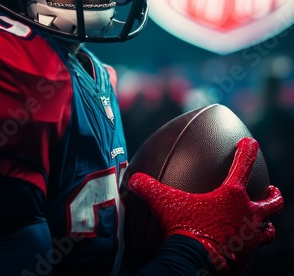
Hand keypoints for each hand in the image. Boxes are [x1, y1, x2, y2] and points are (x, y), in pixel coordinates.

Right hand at [128, 137, 283, 272]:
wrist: (195, 264)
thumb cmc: (185, 229)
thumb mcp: (165, 203)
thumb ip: (149, 188)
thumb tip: (133, 179)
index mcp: (232, 196)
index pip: (243, 165)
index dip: (248, 151)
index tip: (251, 143)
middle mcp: (248, 215)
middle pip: (272, 202)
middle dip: (273, 195)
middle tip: (271, 190)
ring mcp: (250, 238)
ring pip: (268, 231)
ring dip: (265, 226)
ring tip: (262, 224)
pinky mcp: (246, 259)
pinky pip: (252, 256)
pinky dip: (249, 252)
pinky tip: (242, 252)